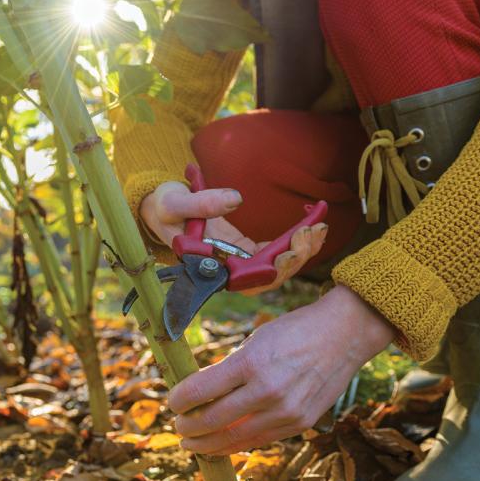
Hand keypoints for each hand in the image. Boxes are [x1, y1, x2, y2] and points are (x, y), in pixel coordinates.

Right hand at [140, 181, 327, 294]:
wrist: (160, 208)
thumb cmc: (163, 208)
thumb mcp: (176, 202)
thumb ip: (202, 202)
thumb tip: (236, 198)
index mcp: (212, 269)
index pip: (249, 282)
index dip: (273, 272)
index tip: (288, 252)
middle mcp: (230, 271)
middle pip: (271, 276)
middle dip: (297, 256)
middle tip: (312, 230)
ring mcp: (241, 262)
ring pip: (279, 266)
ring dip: (302, 249)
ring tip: (319, 225)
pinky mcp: (248, 250)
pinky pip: (277, 250)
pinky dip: (296, 239)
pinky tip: (312, 223)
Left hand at [168, 286, 396, 454]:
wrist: (343, 335)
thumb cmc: (295, 332)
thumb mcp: (256, 340)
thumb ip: (230, 368)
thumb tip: (200, 391)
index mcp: (252, 363)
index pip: (202, 391)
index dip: (180, 401)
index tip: (172, 403)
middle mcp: (268, 391)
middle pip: (213, 420)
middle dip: (188, 428)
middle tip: (177, 427)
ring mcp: (286, 412)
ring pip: (235, 438)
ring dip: (207, 444)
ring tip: (192, 444)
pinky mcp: (299, 424)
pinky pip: (259, 440)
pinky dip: (236, 444)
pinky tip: (221, 444)